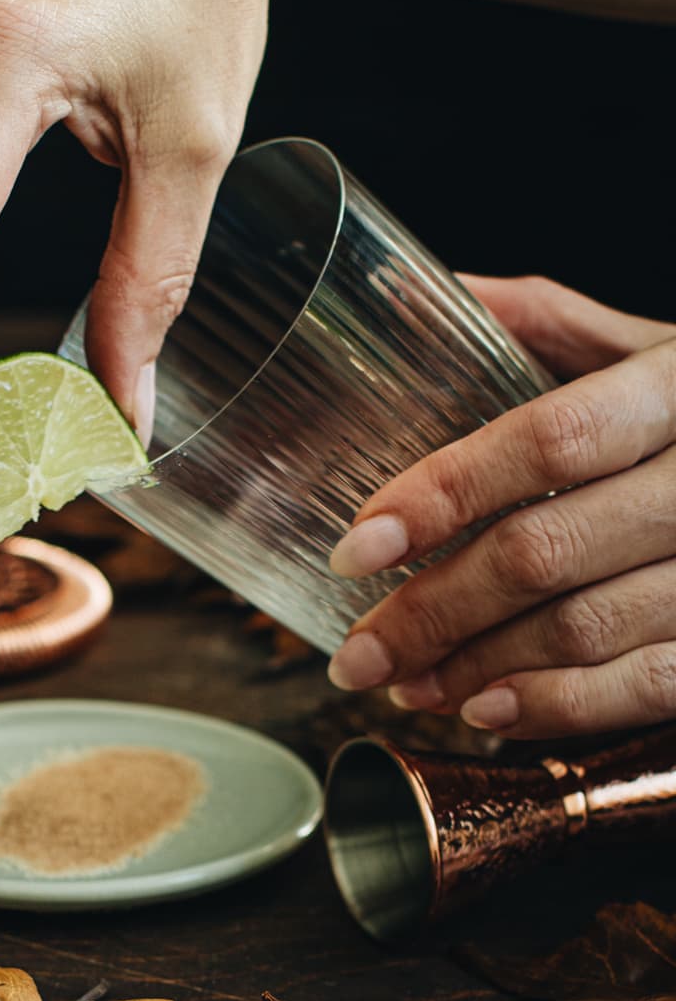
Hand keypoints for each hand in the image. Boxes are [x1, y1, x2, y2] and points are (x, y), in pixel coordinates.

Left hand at [326, 276, 675, 739]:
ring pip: (591, 629)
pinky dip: (562, 708)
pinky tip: (489, 709)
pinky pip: (654, 684)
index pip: (548, 438)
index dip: (445, 494)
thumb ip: (550, 323)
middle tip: (356, 651)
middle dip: (434, 610)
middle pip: (549, 550)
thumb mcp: (663, 347)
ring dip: (480, 668)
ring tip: (407, 682)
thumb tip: (422, 291)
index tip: (360, 545)